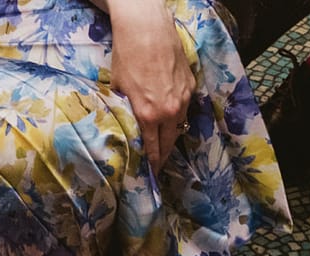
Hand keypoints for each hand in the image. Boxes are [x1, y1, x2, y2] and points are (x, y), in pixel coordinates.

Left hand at [108, 0, 196, 169]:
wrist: (147, 28)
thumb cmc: (128, 54)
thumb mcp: (118, 86)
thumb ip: (125, 107)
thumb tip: (125, 120)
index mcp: (149, 115)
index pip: (154, 148)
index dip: (153, 163)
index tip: (152, 172)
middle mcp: (170, 111)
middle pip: (170, 142)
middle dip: (164, 154)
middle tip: (160, 163)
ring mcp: (183, 98)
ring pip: (180, 124)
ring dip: (172, 134)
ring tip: (165, 141)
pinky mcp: (190, 85)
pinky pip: (185, 107)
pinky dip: (178, 113)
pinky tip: (171, 114)